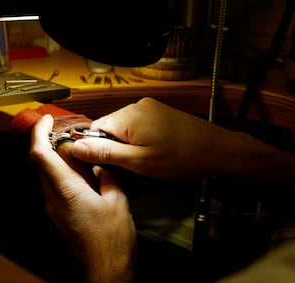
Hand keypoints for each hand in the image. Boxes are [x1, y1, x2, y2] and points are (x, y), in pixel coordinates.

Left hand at [30, 114, 136, 282]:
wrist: (104, 272)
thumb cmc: (110, 244)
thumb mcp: (118, 203)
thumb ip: (108, 177)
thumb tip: (103, 165)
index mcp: (66, 191)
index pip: (40, 154)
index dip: (39, 131)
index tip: (46, 119)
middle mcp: (53, 200)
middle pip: (42, 162)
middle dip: (53, 144)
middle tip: (72, 136)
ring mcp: (52, 210)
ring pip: (48, 176)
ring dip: (60, 161)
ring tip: (83, 157)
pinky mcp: (57, 217)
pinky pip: (55, 189)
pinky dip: (65, 177)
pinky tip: (85, 179)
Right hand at [71, 97, 227, 179]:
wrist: (218, 150)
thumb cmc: (181, 158)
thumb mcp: (138, 161)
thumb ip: (105, 153)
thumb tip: (75, 147)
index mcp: (128, 116)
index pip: (94, 128)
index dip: (96, 147)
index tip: (105, 163)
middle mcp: (137, 106)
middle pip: (109, 127)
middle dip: (114, 147)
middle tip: (130, 165)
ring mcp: (150, 107)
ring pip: (124, 128)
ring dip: (127, 144)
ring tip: (146, 159)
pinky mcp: (159, 112)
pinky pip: (138, 125)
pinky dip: (139, 139)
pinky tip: (154, 151)